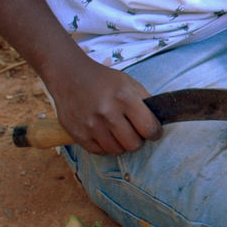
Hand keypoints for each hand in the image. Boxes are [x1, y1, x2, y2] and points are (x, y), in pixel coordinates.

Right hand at [45, 60, 161, 156]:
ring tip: (118, 132)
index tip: (153, 131)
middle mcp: (107, 113)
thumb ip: (145, 101)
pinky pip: (99, 151)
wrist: (69, 75)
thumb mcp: (128, 82)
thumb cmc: (103, 80)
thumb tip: (157, 122)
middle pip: (133, 144)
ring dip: (121, 144)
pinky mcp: (78, 134)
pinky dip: (105, 146)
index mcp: (124, 97)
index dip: (155, 133)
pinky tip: (104, 134)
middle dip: (138, 140)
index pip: (149, 128)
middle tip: (134, 132)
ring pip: (117, 151)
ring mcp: (91, 125)